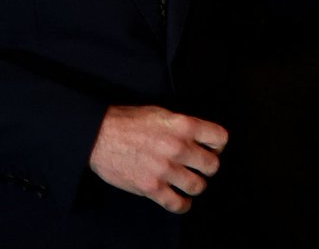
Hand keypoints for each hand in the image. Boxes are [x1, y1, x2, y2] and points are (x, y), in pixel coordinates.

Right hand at [89, 105, 227, 212]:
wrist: (98, 135)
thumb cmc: (127, 121)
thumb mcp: (161, 113)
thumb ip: (183, 126)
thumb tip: (199, 137)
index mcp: (183, 125)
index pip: (220, 138)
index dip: (217, 145)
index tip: (212, 149)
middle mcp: (178, 147)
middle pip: (212, 165)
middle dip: (207, 167)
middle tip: (199, 167)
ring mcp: (165, 169)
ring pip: (198, 186)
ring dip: (195, 185)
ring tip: (188, 182)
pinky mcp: (151, 187)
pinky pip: (177, 204)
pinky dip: (182, 205)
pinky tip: (180, 200)